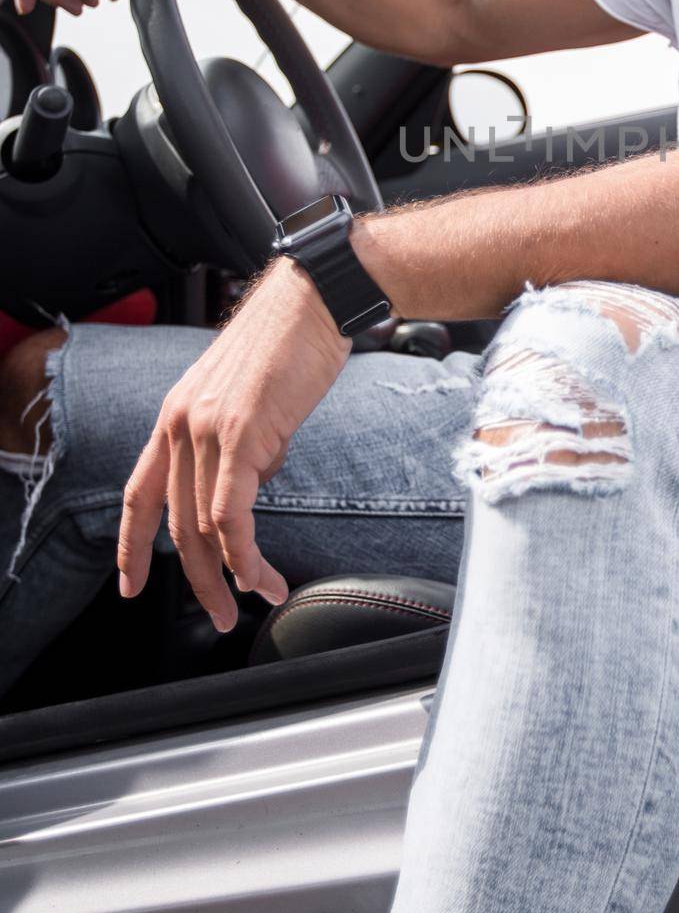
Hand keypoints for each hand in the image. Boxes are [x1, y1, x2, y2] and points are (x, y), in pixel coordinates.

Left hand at [117, 258, 351, 631]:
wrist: (314, 299)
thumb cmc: (290, 338)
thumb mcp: (247, 394)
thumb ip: (238, 439)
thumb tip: (255, 477)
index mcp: (176, 413)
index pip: (140, 492)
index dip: (133, 544)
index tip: (131, 583)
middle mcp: (180, 423)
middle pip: (176, 523)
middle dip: (196, 578)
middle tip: (218, 613)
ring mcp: (207, 428)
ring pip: (204, 525)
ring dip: (229, 574)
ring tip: (252, 599)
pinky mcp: (242, 433)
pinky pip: (231, 511)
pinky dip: (244, 553)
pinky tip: (259, 575)